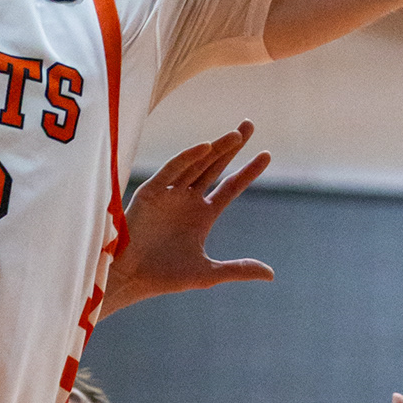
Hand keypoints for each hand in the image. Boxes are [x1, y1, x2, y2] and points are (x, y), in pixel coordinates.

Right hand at [108, 125, 272, 309]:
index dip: (249, 171)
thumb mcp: (208, 273)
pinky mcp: (151, 192)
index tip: (267, 154)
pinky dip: (188, 158)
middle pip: (215, 166)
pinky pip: (172, 170)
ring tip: (237, 134)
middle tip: (249, 124)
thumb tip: (271, 275)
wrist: (131, 278)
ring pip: (197, 164)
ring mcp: (170, 194)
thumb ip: (238, 269)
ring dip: (216, 148)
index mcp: (203, 215)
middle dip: (232, 146)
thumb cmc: (165, 277)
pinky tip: (206, 147)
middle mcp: (188, 200)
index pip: (231, 187)